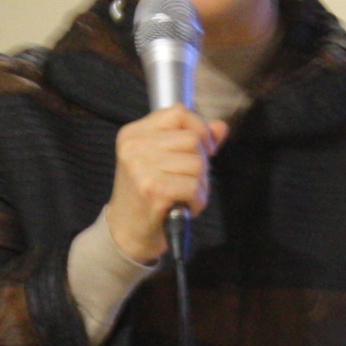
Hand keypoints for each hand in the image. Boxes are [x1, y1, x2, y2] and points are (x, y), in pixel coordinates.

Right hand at [104, 106, 227, 263]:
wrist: (125, 233)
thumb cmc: (145, 195)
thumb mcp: (162, 160)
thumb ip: (192, 139)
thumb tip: (221, 127)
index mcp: (134, 133)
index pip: (178, 112)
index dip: (200, 128)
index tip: (203, 148)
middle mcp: (134, 146)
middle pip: (192, 139)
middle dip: (201, 162)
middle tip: (189, 181)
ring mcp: (142, 168)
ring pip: (197, 163)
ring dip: (200, 184)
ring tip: (185, 195)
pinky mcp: (153, 191)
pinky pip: (194, 187)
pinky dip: (198, 200)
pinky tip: (185, 207)